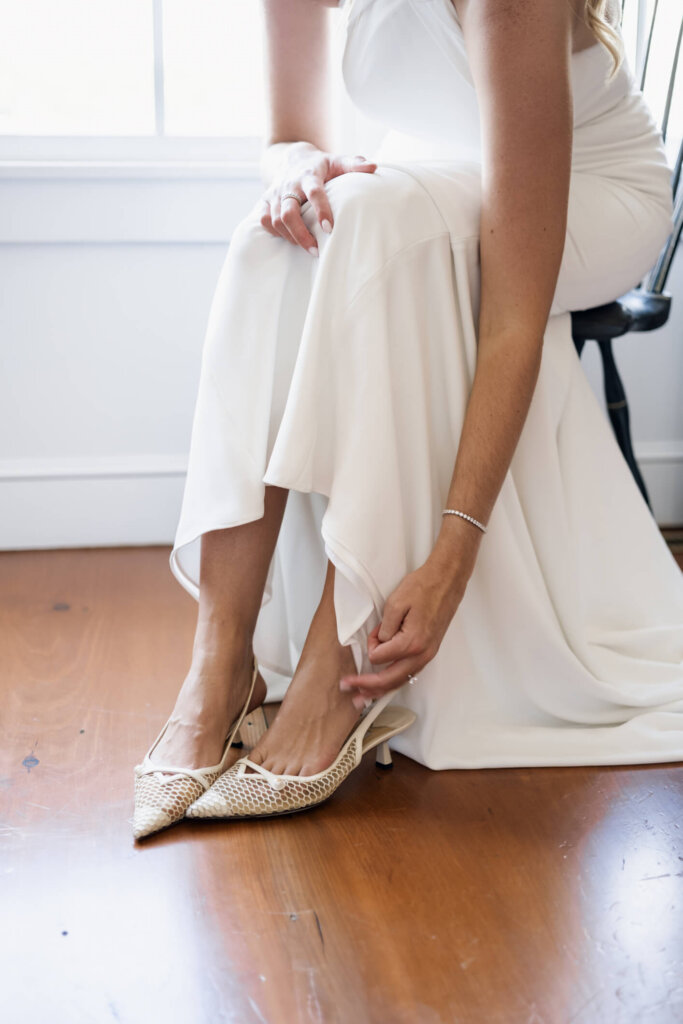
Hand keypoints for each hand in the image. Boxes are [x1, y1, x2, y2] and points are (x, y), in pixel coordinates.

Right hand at [259, 141, 376, 254]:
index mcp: (308, 175)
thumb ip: (354, 165)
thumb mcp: (338, 161)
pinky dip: (275, 232)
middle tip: (316, 251)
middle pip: (288, 212)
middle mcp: (289, 184)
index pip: (314, 193)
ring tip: (309, 248)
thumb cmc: (321, 165)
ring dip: (291, 237)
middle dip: (301, 234)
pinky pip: (264, 220)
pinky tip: (290, 239)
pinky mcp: (265, 201)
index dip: (321, 210)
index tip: (329, 228)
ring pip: (275, 220)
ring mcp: (275, 193)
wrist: (293, 158)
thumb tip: (374, 168)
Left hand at [339, 558, 468, 709]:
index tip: (375, 631)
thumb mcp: (395, 603)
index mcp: (411, 642)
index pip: (378, 657)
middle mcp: (421, 654)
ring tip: (363, 697)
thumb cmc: (422, 588)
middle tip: (347, 688)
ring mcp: (427, 655)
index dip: (371, 645)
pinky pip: (409, 674)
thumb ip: (384, 629)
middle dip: (366, 686)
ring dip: (380, 690)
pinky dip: (394, 682)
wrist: (447, 582)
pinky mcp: (429, 652)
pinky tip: (385, 686)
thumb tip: (380, 645)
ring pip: (400, 681)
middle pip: (389, 680)